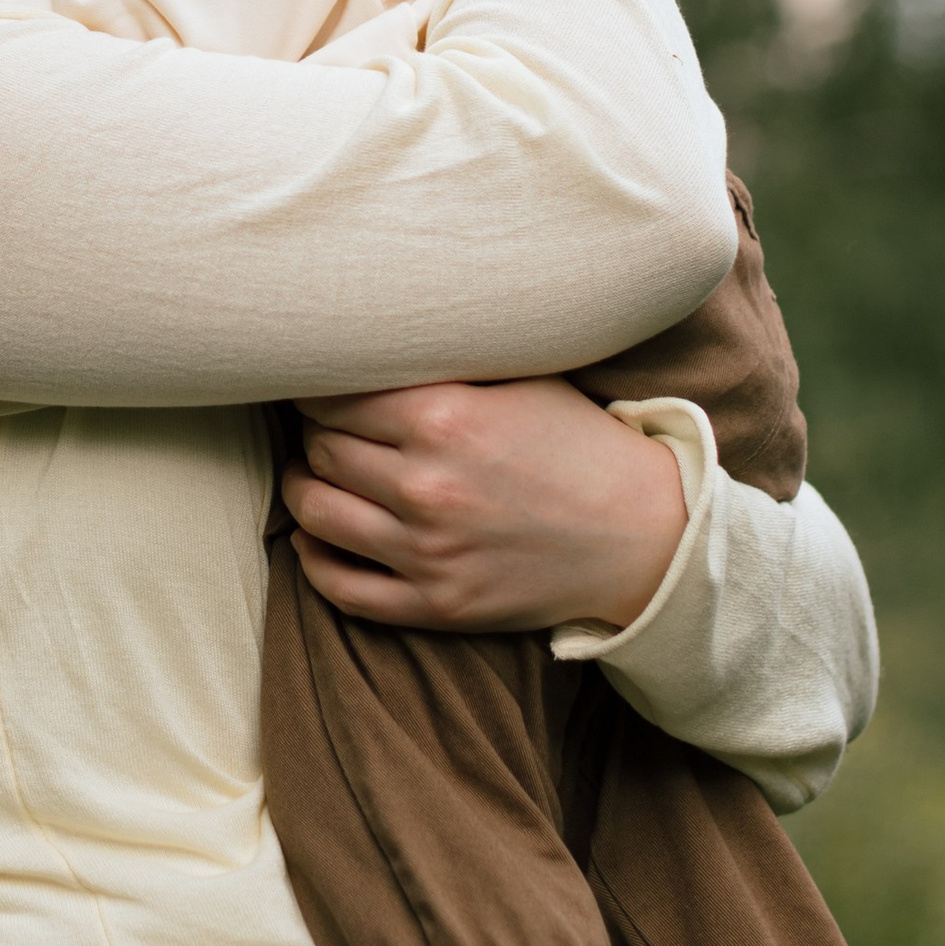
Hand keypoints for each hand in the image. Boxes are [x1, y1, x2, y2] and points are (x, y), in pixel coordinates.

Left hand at [280, 377, 690, 633]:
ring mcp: (429, 552)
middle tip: (321, 425)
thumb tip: (368, 340)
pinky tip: (315, 536)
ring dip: (302, 489)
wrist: (642, 535)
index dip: (318, 387)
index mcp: (444, 419)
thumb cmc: (577, 446)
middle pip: (322, 451)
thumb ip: (442, 364)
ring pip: (316, 514)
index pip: (333, 396)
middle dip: (313, 434)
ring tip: (311, 473)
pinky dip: (313, 560)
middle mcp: (428, 486)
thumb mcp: (518, 381)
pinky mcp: (437, 605)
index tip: (320, 384)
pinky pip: (341, 588)